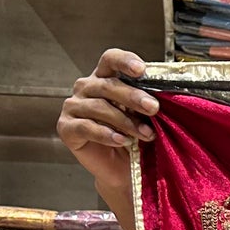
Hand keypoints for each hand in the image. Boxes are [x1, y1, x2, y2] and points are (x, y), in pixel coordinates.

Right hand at [55, 49, 157, 206]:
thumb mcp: (143, 118)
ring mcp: (73, 106)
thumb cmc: (133, 140)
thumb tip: (163, 96)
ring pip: (99, 107)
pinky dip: (105, 134)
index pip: (111, 59)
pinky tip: (121, 140)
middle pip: (107, 85)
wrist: (121, 170)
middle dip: (133, 97)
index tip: (141, 70)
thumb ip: (146, 104)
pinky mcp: (66, 127)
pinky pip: (86, 127)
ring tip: (146, 134)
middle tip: (153, 108)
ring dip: (126, 121)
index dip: (125, 61)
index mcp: (104, 77)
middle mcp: (86, 88)